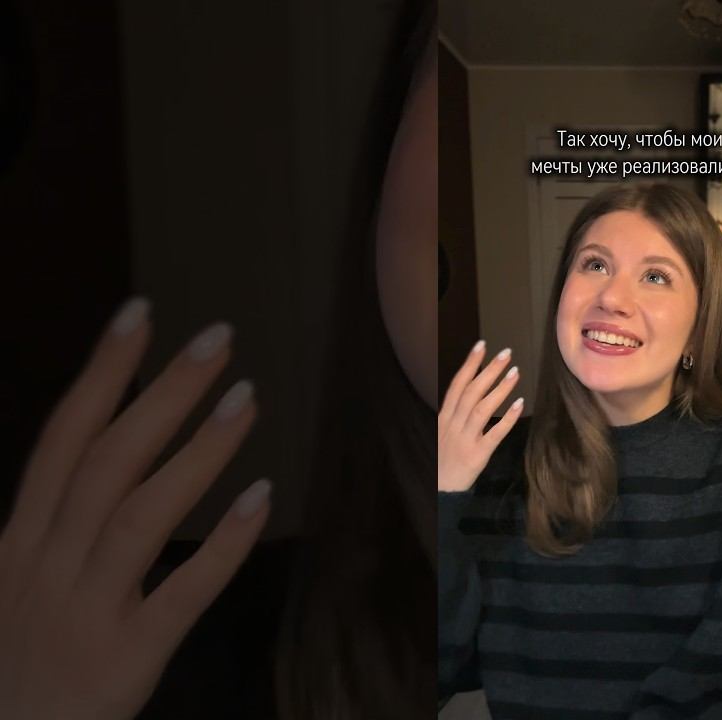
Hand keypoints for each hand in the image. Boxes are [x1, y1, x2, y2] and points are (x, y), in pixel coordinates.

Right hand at [0, 298, 270, 718]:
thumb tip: (94, 452)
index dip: (102, 372)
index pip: (64, 439)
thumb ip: (51, 522)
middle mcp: (48, 564)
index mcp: (21, 542)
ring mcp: (85, 610)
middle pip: (108, 460)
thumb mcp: (12, 583)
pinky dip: (221, 543)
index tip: (141, 313)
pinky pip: (181, 593)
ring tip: (247, 397)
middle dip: (162, 392)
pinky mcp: (125, 658)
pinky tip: (261, 496)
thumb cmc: (16, 663)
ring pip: (142, 514)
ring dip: (198, 450)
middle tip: (220, 337)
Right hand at [437, 341, 522, 491]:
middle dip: (488, 370)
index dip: (469, 364)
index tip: (482, 345)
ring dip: (499, 389)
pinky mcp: (477, 455)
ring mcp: (465, 439)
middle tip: (506, 353)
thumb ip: (456, 414)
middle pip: (472, 392)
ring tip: (515, 372)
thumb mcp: (444, 433)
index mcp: (445, 418)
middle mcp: (453, 424)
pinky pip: (494, 434)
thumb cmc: (444, 460)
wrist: (439, 492)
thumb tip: (471, 391)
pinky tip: (519, 403)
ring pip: (482, 409)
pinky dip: (506, 418)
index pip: (457, 385)